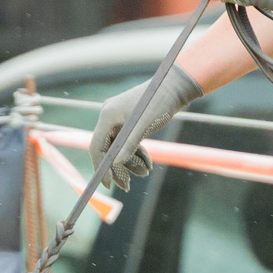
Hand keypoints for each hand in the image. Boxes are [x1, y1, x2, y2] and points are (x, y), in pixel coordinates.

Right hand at [89, 65, 203, 189]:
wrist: (175, 86)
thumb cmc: (159, 102)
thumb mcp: (145, 125)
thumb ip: (130, 144)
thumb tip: (116, 163)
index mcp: (108, 116)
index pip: (96, 146)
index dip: (100, 166)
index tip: (108, 184)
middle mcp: (110, 117)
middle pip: (107, 149)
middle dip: (118, 167)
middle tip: (127, 186)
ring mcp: (120, 119)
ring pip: (119, 147)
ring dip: (131, 161)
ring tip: (145, 172)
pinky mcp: (131, 121)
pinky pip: (128, 142)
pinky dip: (137, 152)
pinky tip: (148, 164)